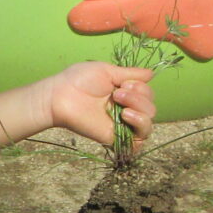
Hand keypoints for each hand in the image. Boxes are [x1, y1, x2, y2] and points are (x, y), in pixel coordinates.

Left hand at [39, 62, 156, 149]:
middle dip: (139, 97)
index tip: (123, 83)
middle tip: (117, 93)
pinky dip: (139, 126)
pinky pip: (139, 141)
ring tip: (119, 103)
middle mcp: (126, 110)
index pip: (148, 94)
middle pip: (151, 108)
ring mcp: (121, 126)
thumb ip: (130, 73)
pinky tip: (126, 116)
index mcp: (125, 94)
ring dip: (140, 110)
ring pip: (149, 123)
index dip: (142, 88)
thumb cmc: (78, 80)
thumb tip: (152, 73)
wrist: (60, 96)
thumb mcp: (107, 71)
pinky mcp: (115, 138)